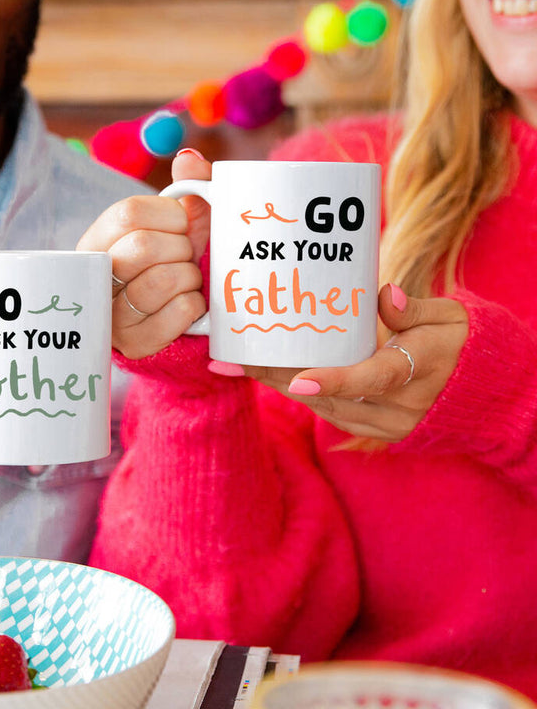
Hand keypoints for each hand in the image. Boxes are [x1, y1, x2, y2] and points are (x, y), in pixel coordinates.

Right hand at [77, 149, 210, 358]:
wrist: (178, 322)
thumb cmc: (175, 263)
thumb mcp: (180, 225)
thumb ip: (188, 188)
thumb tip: (188, 159)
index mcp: (97, 240)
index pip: (128, 213)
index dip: (169, 216)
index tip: (181, 226)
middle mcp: (95, 276)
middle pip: (143, 246)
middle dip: (181, 249)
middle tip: (185, 258)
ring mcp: (112, 314)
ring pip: (164, 280)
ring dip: (191, 278)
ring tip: (187, 282)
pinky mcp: (135, 344)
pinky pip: (181, 313)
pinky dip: (196, 306)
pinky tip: (189, 306)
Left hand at [243, 284, 468, 441]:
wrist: (484, 388)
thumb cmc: (460, 341)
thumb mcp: (448, 317)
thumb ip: (414, 309)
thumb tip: (385, 295)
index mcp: (420, 371)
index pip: (372, 379)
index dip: (334, 381)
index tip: (298, 381)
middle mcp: (402, 408)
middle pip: (334, 397)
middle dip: (284, 379)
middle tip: (243, 360)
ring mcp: (390, 425)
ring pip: (328, 410)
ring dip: (286, 389)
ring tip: (247, 367)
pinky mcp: (380, 432)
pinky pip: (334, 417)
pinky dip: (304, 398)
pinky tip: (275, 379)